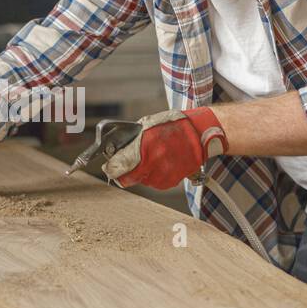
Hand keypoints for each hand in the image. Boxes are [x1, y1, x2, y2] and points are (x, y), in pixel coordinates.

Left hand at [101, 108, 224, 189]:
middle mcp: (153, 164)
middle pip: (126, 178)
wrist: (199, 134)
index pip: (119, 165)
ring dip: (140, 172)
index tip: (107, 166)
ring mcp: (162, 175)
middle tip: (124, 164)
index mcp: (145, 147)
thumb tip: (114, 150)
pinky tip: (160, 162)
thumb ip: (130, 140)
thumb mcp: (147, 126)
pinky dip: (153, 174)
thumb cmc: (173, 126)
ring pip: (140, 180)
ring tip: (151, 157)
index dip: (110, 167)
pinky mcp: (170, 181)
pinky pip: (153, 182)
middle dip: (123, 172)